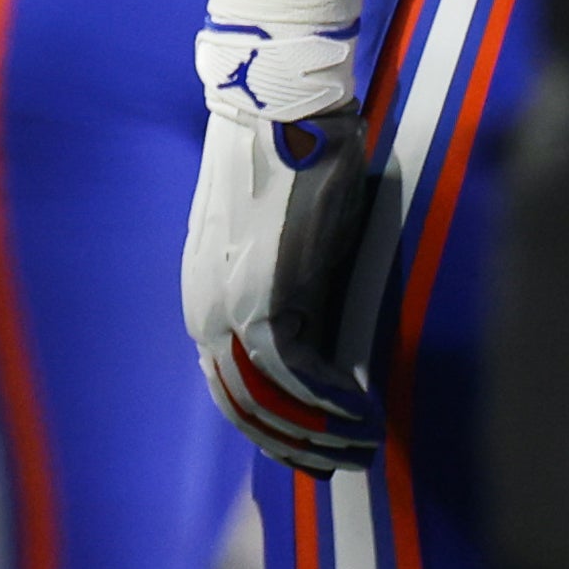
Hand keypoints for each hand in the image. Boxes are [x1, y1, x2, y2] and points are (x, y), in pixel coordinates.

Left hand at [188, 9, 381, 472]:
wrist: (279, 106)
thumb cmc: (288, 157)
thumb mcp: (279, 237)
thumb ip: (288, 287)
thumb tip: (321, 330)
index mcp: (202, 296)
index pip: (228, 388)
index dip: (271, 428)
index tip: (315, 449)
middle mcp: (204, 310)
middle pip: (243, 409)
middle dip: (297, 446)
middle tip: (348, 462)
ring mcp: (228, 308)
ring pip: (267, 404)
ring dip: (320, 435)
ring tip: (367, 446)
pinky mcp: (264, 300)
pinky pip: (296, 378)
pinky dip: (332, 404)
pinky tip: (367, 413)